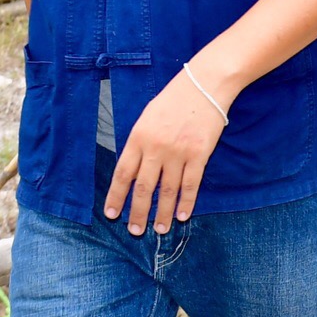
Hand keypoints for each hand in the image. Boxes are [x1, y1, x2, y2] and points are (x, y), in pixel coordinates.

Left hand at [104, 68, 234, 234]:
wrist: (204, 85)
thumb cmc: (174, 100)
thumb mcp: (147, 117)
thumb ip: (140, 144)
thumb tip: (135, 172)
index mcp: (139, 137)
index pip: (123, 173)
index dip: (116, 196)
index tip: (111, 214)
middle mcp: (156, 147)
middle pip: (143, 187)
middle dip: (137, 212)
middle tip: (134, 231)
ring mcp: (179, 152)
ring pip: (167, 191)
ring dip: (162, 213)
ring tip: (160, 229)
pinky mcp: (199, 154)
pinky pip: (191, 184)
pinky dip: (186, 202)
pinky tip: (182, 215)